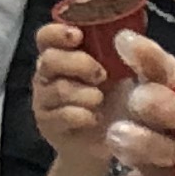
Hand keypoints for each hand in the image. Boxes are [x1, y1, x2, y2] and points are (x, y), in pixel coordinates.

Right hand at [25, 24, 115, 168]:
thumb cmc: (116, 99)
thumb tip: (130, 34)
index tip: (78, 36)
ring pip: (58, 89)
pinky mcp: (48, 124)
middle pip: (49, 60)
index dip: (57, 33)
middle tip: (102, 75)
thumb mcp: (126, 72)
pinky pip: (62, 115)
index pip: (46, 36)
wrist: (111, 141)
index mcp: (62, 54)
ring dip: (85, 93)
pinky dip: (83, 115)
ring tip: (99, 100)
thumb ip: (127, 52)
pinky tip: (94, 118)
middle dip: (79, 64)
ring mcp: (44, 100)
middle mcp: (47, 74)